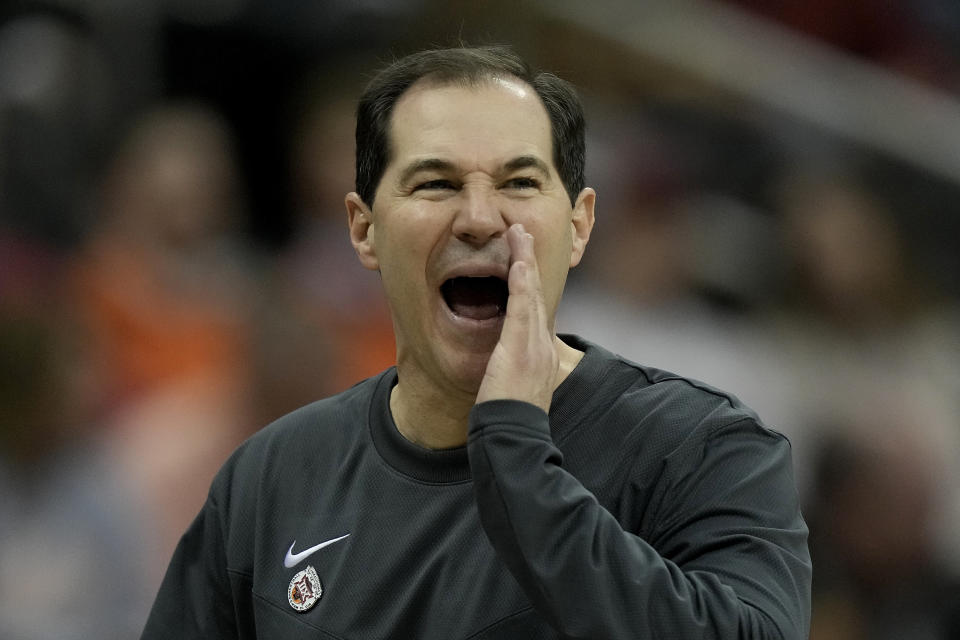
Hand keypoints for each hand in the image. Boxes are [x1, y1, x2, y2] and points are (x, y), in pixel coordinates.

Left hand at [475, 224, 558, 412]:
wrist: (514, 438)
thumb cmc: (509, 421)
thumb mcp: (513, 391)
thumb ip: (510, 373)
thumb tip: (502, 369)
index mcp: (539, 355)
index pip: (535, 310)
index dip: (530, 282)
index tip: (523, 262)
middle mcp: (542, 345)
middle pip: (537, 294)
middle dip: (530, 262)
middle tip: (523, 234)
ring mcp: (534, 345)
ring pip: (530, 294)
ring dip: (526, 261)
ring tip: (519, 234)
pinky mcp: (521, 348)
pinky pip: (521, 308)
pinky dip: (522, 283)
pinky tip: (519, 261)